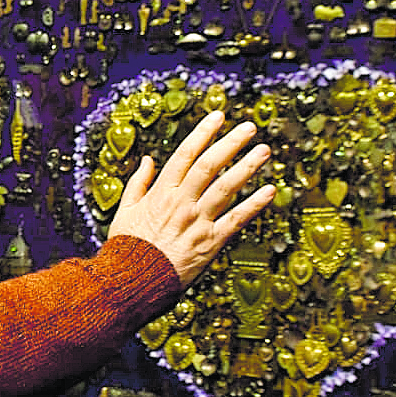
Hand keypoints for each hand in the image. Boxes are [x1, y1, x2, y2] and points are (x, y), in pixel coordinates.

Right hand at [105, 108, 276, 286]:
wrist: (133, 281)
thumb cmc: (128, 246)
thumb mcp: (126, 210)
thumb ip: (139, 182)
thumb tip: (149, 159)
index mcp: (161, 192)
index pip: (185, 154)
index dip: (203, 132)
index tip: (218, 116)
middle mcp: (182, 203)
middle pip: (210, 165)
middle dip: (231, 143)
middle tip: (249, 128)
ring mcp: (198, 222)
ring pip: (226, 188)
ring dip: (247, 167)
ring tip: (264, 151)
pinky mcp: (211, 243)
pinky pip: (237, 220)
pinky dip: (254, 205)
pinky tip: (269, 190)